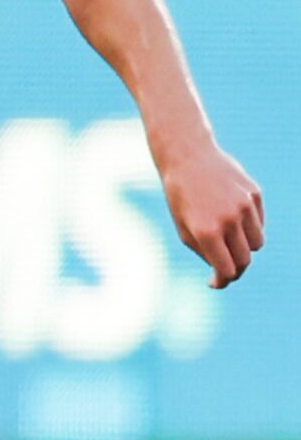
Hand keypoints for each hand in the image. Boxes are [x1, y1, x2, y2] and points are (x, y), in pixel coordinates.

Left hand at [162, 145, 263, 287]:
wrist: (189, 158)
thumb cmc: (181, 198)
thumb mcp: (184, 230)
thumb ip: (206, 253)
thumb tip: (225, 273)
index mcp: (207, 232)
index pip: (227, 270)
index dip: (222, 281)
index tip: (216, 282)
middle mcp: (229, 220)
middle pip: (244, 261)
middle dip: (234, 270)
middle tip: (223, 268)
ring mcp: (244, 206)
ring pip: (256, 244)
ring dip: (244, 248)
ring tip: (227, 241)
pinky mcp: (254, 194)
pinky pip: (259, 223)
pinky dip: (249, 228)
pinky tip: (232, 219)